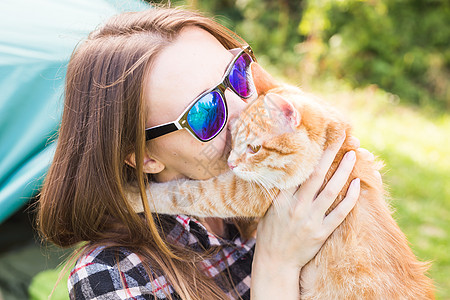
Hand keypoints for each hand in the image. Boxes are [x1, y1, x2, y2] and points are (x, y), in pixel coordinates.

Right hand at [254, 133, 359, 269]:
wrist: (276, 262)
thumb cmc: (270, 233)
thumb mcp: (268, 209)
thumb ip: (278, 192)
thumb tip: (287, 171)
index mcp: (281, 199)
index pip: (297, 171)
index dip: (309, 152)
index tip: (317, 137)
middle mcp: (297, 207)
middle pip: (316, 175)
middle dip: (329, 154)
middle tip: (339, 137)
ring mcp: (310, 220)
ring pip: (331, 191)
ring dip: (343, 171)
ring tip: (352, 155)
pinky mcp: (322, 233)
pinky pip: (340, 213)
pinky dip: (350, 198)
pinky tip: (356, 184)